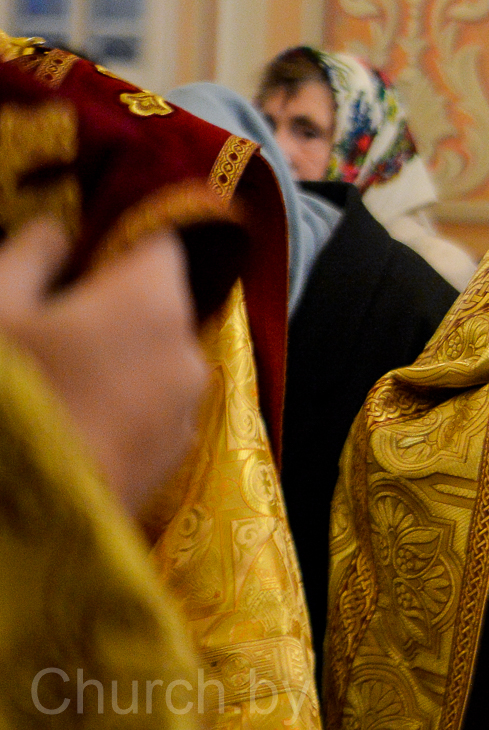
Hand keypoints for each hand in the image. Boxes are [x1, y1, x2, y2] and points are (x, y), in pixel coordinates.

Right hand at [0, 219, 208, 513]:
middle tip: (40, 328)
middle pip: (156, 305)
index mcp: (155, 302)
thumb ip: (33, 254)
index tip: (69, 257)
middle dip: (106, 305)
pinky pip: (148, 411)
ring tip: (47, 384)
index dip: (114, 240)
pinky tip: (63, 426)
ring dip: (112, 359)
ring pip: (153, 361)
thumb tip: (63, 231)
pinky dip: (115, 407)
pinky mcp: (172, 465)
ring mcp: (186, 414)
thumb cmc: (3, 401)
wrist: (13, 537)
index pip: (158, 242)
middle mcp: (189, 352)